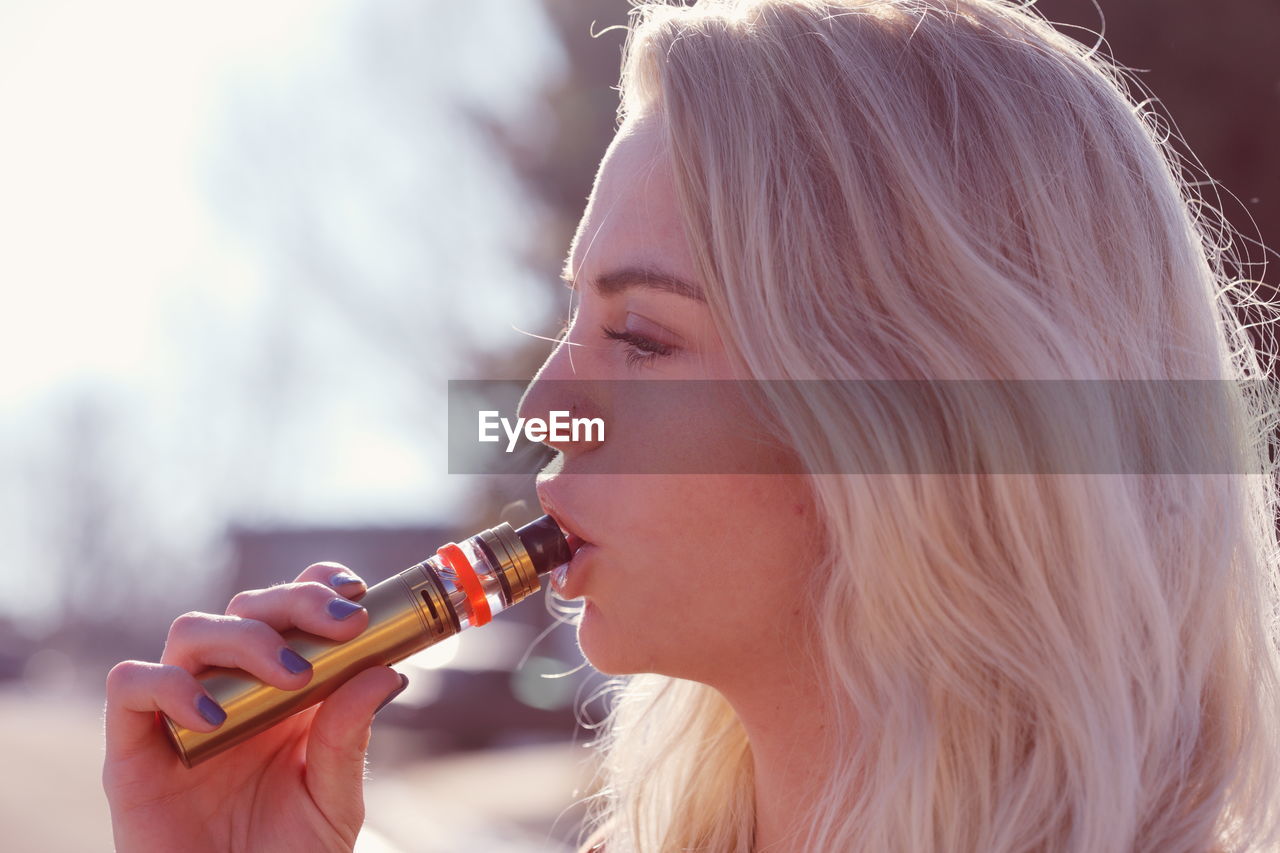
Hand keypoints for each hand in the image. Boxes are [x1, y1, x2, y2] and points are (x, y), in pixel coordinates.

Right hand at [102, 562, 408, 852]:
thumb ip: (349, 739)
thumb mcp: (334, 800)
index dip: (318, 585)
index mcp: (284, 689)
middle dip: (296, 603)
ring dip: (246, 638)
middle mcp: (231, 690)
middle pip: (246, 607)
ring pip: (192, 631)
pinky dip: (169, 685)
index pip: (291, 608)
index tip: (358, 592)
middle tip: (343, 628)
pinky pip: (130, 684)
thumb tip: (387, 671)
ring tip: (292, 677)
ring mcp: (180, 714)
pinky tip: (214, 717)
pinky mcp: (131, 751)